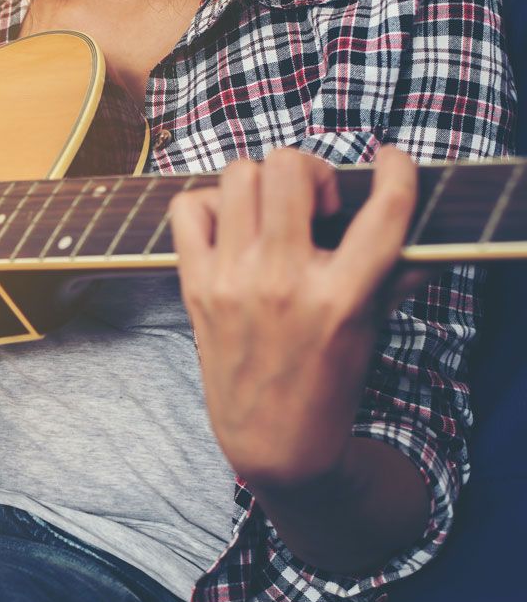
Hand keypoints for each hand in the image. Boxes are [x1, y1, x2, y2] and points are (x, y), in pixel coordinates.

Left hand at [169, 147, 421, 489]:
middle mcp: (283, 282)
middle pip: (288, 167)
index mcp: (342, 296)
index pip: (383, 210)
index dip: (398, 170)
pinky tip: (229, 228)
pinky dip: (207, 204)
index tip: (393, 161)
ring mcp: (233, 281)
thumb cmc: (327, 383)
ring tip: (272, 213)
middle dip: (311, 171)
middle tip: (316, 204)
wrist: (272, 441)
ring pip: (238, 175)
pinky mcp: (196, 286)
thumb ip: (395, 273)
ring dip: (261, 183)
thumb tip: (415, 222)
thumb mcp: (372, 329)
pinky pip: (187, 208)